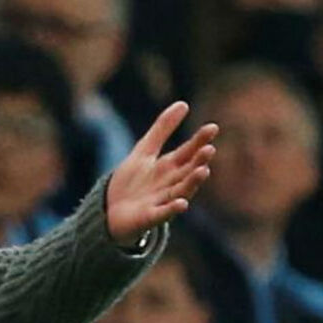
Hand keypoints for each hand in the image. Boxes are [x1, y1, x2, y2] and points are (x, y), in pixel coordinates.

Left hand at [105, 102, 217, 246]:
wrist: (110, 211)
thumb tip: (184, 104)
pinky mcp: (149, 217)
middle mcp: (170, 184)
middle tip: (209, 149)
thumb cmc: (132, 182)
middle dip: (198, 161)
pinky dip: (172, 209)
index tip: (212, 127)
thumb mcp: (145, 150)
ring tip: (203, 171)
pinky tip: (182, 203)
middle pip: (187, 171)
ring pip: (181, 191)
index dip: (199, 140)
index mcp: (169, 167)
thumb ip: (162, 129)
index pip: (188, 151)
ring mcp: (162, 201)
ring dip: (192, 182)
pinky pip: (163, 214)